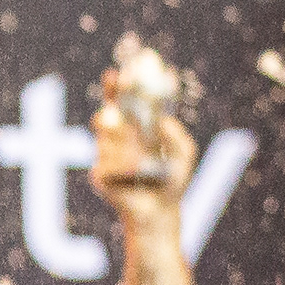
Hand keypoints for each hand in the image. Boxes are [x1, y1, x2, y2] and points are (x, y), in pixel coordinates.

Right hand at [87, 66, 198, 217]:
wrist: (159, 212)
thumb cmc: (172, 181)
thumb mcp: (184, 153)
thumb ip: (176, 135)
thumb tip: (162, 120)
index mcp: (135, 130)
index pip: (123, 103)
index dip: (119, 87)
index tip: (119, 72)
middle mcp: (118, 140)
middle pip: (107, 113)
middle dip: (110, 101)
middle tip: (119, 91)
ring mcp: (106, 156)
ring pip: (109, 137)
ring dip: (126, 142)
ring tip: (141, 158)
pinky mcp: (101, 174)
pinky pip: (109, 161)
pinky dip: (125, 166)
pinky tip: (135, 179)